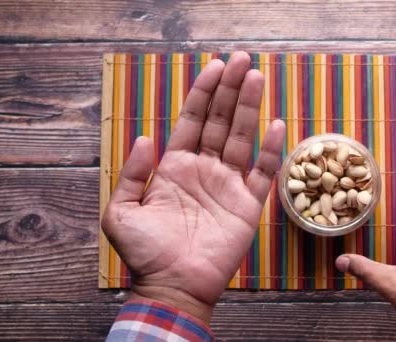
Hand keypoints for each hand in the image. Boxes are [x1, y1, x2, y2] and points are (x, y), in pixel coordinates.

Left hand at [102, 52, 284, 324]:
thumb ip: (131, 173)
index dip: (203, 93)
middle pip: (220, 121)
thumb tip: (145, 137)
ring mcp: (228, 185)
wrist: (173, 286)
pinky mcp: (248, 204)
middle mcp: (205, 170)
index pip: (193, 120)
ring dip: (249, 108)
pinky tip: (274, 125)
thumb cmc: (146, 253)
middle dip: (230, 90)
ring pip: (241, 138)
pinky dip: (270, 150)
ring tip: (256, 78)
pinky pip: (262, 172)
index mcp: (176, 167)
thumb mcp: (121, 211)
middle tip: (241, 61)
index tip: (213, 67)